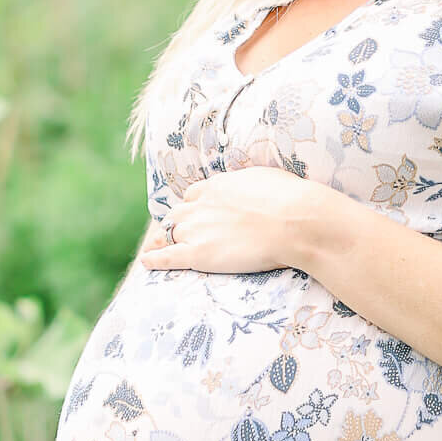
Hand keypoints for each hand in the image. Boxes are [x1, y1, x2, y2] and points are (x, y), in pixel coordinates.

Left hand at [137, 169, 338, 276]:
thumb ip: (253, 185)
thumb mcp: (268, 179)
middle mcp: (203, 205)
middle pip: (178, 213)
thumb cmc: (291, 199)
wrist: (295, 221)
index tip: (192, 211)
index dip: (191, 205)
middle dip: (174, 222)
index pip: (194, 194)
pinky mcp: (199, 253)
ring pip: (170, 233)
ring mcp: (198, 229)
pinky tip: (146, 261)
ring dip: (162, 239)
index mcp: (219, 186)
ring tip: (153, 247)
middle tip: (170, 231)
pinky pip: (169, 256)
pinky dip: (155, 259)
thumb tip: (259, 187)